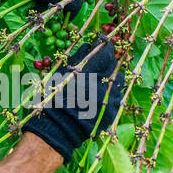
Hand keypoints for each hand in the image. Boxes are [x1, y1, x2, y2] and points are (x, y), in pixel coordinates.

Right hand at [22, 38, 124, 162]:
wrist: (59, 128)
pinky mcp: (114, 110)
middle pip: (114, 64)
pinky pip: (115, 97)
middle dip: (107, 63)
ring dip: (110, 78)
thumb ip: (78, 57)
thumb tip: (89, 46)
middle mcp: (106, 81)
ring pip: (117, 81)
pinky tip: (98, 97)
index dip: (103, 47)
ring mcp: (112, 97)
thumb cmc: (55, 97)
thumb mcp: (62, 73)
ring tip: (98, 82)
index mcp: (92, 69)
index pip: (107, 50)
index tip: (101, 45)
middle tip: (98, 65)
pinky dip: (109, 94)